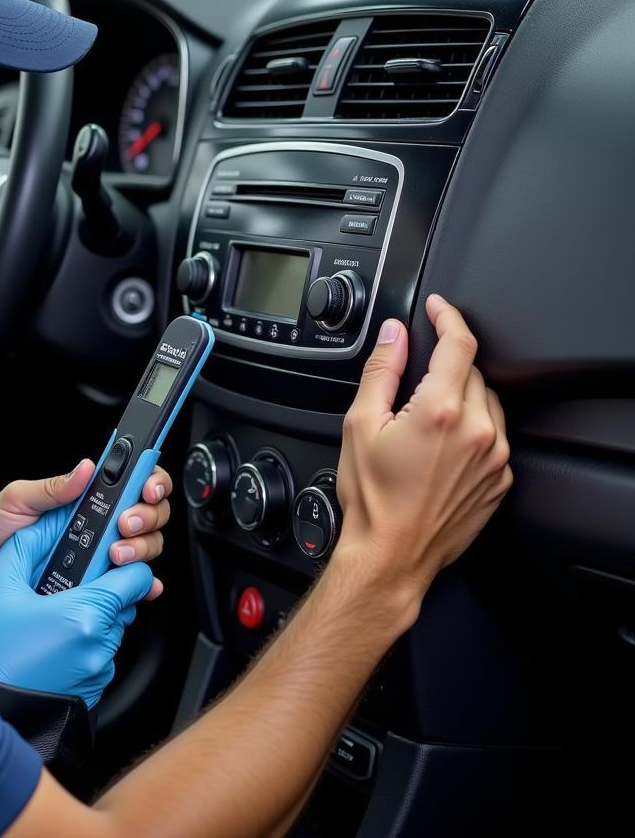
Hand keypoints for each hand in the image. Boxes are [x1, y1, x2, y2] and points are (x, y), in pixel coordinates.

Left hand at [0, 459, 170, 607]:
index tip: (146, 489)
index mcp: (83, 500)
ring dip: (141, 548)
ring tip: (117, 555)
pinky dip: (142, 585)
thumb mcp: (16, 500)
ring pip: (145, 547)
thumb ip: (52, 487)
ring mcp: (97, 557)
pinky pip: (128, 585)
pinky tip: (140, 586)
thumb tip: (86, 468)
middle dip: (147, 517)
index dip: (150, 482)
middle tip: (125, 525)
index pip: (130, 482)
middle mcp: (97, 525)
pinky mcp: (94, 587)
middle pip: (148, 514)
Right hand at [0, 500, 153, 706]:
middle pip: (121, 603)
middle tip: (64, 587)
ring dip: (89, 619)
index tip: (105, 558)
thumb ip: (28, 544)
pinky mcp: (89, 694)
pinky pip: (96, 657)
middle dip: (99, 590)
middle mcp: (98, 647)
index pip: (136, 579)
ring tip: (50, 617)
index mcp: (85, 615)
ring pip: (109, 630)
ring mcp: (96, 674)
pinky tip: (49, 643)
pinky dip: (81, 646)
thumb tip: (48, 525)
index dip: (123, 563)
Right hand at [334, 294, 512, 607]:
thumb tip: (394, 335)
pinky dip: (472, 427)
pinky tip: (441, 446)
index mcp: (440, 411)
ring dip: (461, 394)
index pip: (458, 343)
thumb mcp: (360, 424)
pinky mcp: (501, 478)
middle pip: (471, 370)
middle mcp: (477, 431)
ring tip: (425, 419)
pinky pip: (494, 434)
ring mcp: (495, 457)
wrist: (392, 553)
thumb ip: (381, 370)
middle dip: (445, 364)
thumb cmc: (373, 497)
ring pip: (486, 401)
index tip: (438, 308)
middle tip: (414, 383)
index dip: (447, 316)